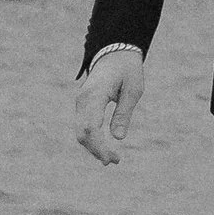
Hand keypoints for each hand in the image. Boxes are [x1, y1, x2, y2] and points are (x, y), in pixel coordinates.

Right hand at [73, 44, 144, 163]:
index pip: (91, 128)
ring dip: (93, 147)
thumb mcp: (133, 90)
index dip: (100, 147)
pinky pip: (83, 126)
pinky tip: (103, 149)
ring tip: (111, 159)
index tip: (113, 158)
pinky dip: (91, 139)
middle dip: (97, 151)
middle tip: (115, 162)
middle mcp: (82, 100)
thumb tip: (118, 137)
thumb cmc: (127, 70)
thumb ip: (124, 113)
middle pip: (83, 133)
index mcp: (95, 95)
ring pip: (81, 132)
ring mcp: (80, 102)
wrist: (115, 52)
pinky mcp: (83, 105)